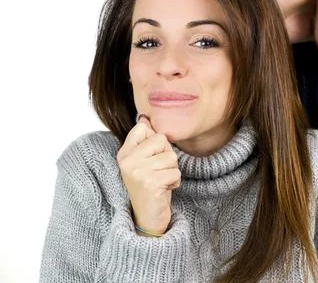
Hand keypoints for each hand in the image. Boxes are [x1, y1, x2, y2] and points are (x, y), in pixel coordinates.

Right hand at [116, 115, 180, 235]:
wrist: (148, 218)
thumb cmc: (150, 187)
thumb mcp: (144, 162)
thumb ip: (145, 141)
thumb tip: (145, 117)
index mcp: (123, 153)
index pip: (144, 128)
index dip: (156, 142)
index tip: (151, 159)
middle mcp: (127, 161)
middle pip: (161, 140)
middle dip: (167, 157)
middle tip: (158, 173)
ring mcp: (137, 172)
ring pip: (171, 156)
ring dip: (172, 171)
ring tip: (161, 182)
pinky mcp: (150, 183)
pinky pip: (175, 172)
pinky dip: (175, 181)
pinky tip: (164, 190)